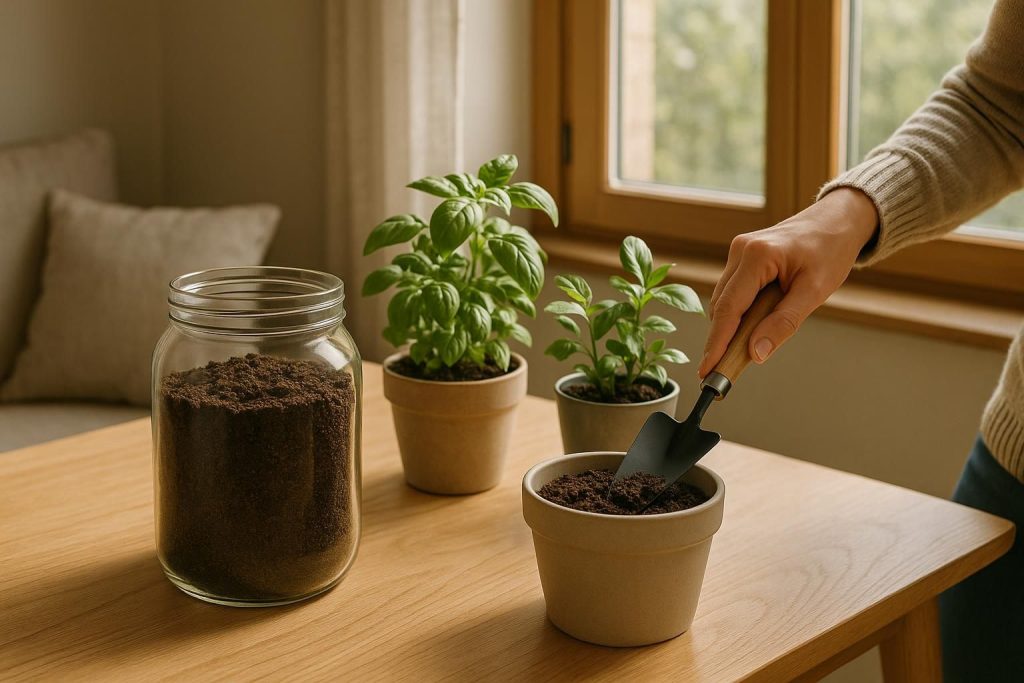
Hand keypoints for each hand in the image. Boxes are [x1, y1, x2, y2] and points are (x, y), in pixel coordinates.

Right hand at [697, 188, 878, 377]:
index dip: (716, 342)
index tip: (707, 370)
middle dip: (720, 340)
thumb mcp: (814, 291)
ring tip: (735, 355)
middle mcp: (740, 250)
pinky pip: (733, 291)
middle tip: (720, 372)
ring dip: (729, 327)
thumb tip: (756, 353)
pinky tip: (748, 329)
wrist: (838, 219)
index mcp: (757, 255)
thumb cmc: (831, 250)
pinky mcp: (742, 257)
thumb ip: (784, 323)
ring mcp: (739, 252)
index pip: (728, 307)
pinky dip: (738, 313)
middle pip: (721, 305)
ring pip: (724, 300)